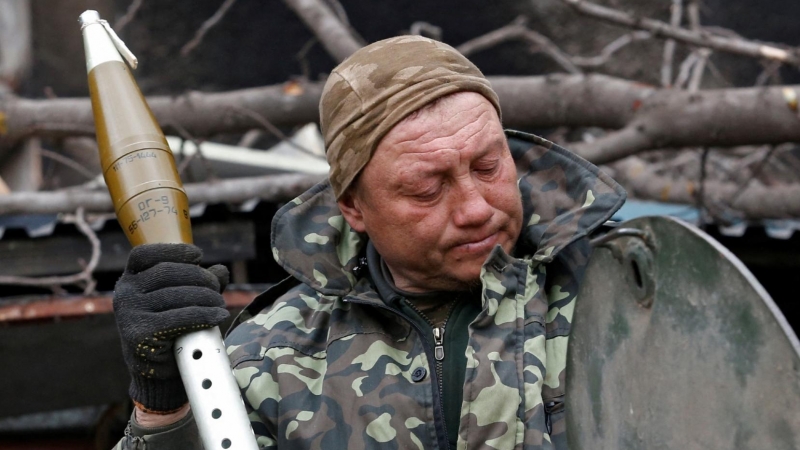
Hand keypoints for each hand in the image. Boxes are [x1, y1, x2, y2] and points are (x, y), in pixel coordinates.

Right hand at [114, 243, 229, 412]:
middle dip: (200, 277)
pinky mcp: (139, 333)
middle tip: (217, 288)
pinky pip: (180, 317)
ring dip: (206, 297)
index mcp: (129, 280)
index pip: (144, 254)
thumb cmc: (171, 329)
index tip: (199, 255)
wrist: (157, 373)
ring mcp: (129, 314)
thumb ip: (199, 283)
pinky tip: (218, 316)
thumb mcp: (181, 301)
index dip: (173, 250)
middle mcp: (124, 294)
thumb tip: (221, 270)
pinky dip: (204, 315)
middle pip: (168, 272)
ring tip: (221, 304)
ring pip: (177, 294)